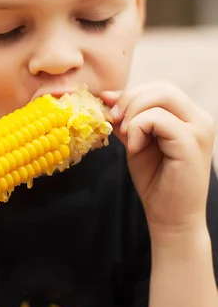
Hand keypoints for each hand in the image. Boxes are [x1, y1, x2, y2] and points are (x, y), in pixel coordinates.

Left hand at [101, 81, 214, 235]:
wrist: (171, 219)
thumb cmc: (156, 181)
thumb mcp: (136, 141)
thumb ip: (127, 118)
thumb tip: (107, 95)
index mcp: (189, 116)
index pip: (160, 88)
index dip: (132, 93)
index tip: (110, 108)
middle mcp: (200, 119)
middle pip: (163, 87)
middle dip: (131, 99)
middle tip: (114, 120)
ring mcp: (199, 129)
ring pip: (162, 96)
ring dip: (134, 113)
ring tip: (126, 137)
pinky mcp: (191, 143)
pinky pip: (158, 119)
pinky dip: (138, 129)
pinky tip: (135, 148)